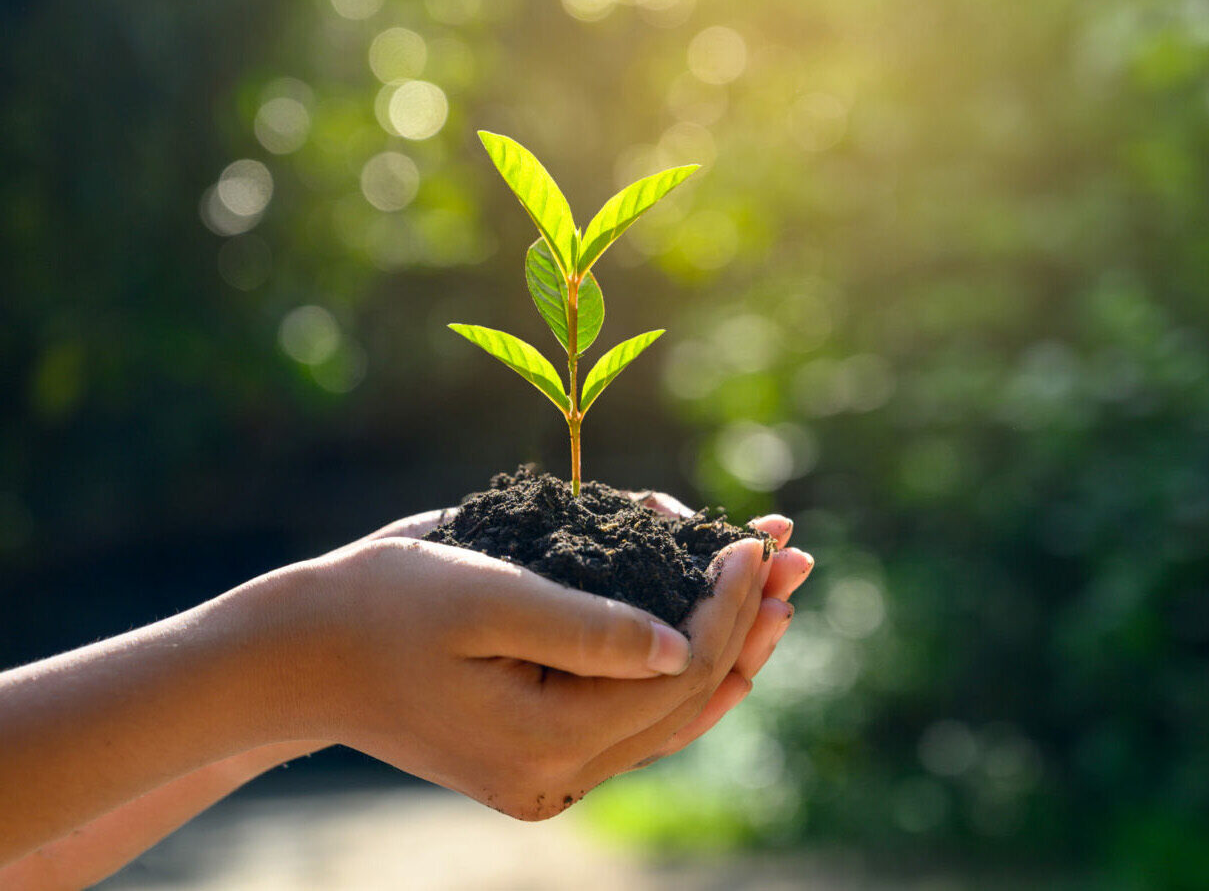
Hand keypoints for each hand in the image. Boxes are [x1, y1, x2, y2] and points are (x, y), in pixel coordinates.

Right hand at [285, 529, 774, 817]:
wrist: (303, 656)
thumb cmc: (383, 606)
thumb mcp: (482, 595)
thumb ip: (585, 626)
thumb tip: (682, 645)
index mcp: (543, 741)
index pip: (675, 674)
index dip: (727, 607)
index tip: (752, 543)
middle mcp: (556, 776)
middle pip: (686, 700)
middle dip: (746, 623)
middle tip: (794, 557)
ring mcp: (549, 775)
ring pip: (668, 714)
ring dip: (726, 646)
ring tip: (776, 591)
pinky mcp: (539, 755)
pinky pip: (632, 718)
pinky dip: (677, 667)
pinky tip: (715, 630)